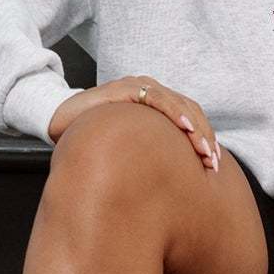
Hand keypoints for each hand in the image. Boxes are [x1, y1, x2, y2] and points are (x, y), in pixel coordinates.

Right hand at [47, 76, 220, 171]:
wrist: (58, 123)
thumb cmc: (94, 138)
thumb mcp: (128, 150)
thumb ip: (149, 156)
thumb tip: (174, 186)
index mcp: (155, 104)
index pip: (190, 117)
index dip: (205, 138)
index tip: (215, 164)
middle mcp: (149, 91)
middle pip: (189, 110)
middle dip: (204, 136)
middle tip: (213, 162)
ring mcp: (136, 87)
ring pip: (176, 103)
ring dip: (194, 127)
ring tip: (203, 150)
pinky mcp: (122, 89)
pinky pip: (154, 97)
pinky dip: (172, 110)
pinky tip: (184, 127)